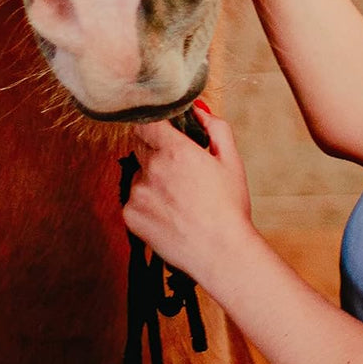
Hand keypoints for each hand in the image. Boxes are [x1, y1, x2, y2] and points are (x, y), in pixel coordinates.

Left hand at [122, 103, 255, 282]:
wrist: (219, 251)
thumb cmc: (229, 207)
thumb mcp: (231, 160)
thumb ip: (215, 128)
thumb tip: (199, 112)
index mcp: (175, 151)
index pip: (147, 123)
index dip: (156, 125)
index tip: (165, 130)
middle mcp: (150, 169)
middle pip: (141, 146)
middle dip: (157, 151)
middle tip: (181, 168)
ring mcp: (137, 194)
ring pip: (138, 174)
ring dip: (152, 178)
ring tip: (179, 197)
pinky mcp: (130, 216)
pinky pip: (134, 198)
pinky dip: (148, 201)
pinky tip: (170, 212)